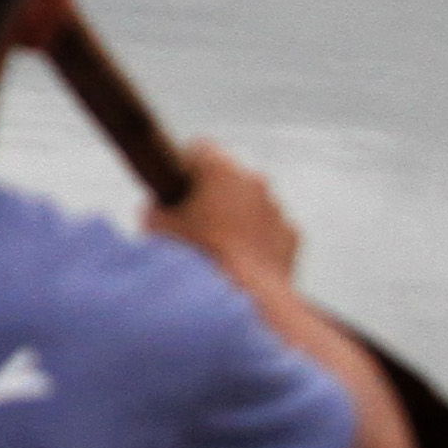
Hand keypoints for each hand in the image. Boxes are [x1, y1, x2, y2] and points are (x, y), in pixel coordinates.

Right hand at [147, 142, 302, 293]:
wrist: (245, 298)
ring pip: (251, 203)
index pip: (199, 148)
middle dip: (212, 194)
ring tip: (217, 249)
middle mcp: (254, 180)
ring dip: (236, 217)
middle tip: (193, 223)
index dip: (183, 166)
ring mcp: (277, 209)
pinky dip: (257, 241)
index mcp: (220, 169)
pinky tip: (241, 263)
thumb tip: (159, 208)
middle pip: (228, 176)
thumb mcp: (156, 228)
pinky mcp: (292, 236)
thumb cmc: (198, 258)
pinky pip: (269, 231)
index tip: (174, 187)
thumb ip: (156, 208)